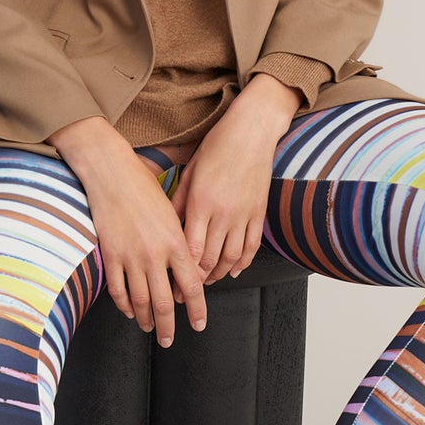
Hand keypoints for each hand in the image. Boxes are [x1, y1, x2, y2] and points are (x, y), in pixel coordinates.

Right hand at [54, 125, 210, 346]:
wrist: (112, 173)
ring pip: (140, 301)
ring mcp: (131, 257)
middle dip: (167, 327)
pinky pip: (117, 290)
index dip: (197, 310)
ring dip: (145, 319)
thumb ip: (180, 243)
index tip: (198, 324)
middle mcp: (155, 254)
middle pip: (165, 302)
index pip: (192, 286)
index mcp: (177, 243)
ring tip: (148, 328)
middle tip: (169, 340)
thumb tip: (187, 270)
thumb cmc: (144, 187)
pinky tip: (128, 310)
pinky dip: (124, 304)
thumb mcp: (173, 214)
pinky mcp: (110, 255)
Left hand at [167, 78, 298, 282]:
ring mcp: (243, 215)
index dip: (182, 273)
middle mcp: (223, 213)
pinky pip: (252, 246)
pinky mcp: (258, 213)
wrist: (252, 132)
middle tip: (186, 293)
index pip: (190, 249)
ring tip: (208, 282)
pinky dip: (243, 262)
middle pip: (210, 259)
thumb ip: (177, 202)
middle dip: (197, 281)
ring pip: (232, 257)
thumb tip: (166, 227)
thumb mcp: (189, 172)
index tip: (173, 285)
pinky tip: (234, 270)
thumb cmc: (217, 146)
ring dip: (219, 274)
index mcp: (201, 203)